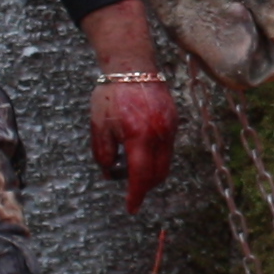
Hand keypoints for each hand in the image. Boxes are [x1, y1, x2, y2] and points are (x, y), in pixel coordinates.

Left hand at [81, 1, 178, 211]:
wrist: (131, 66)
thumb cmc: (111, 94)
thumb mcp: (99, 126)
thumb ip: (103, 153)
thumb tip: (110, 173)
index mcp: (138, 136)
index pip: (140, 176)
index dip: (136, 195)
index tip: (131, 207)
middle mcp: (159, 134)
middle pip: (158, 174)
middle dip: (144, 186)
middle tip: (129, 187)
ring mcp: (170, 127)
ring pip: (166, 162)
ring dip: (151, 171)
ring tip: (131, 164)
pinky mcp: (174, 120)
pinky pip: (168, 147)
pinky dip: (156, 156)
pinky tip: (141, 148)